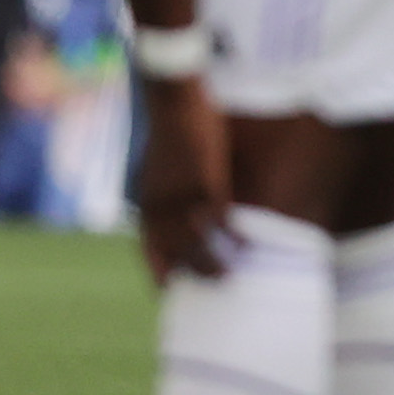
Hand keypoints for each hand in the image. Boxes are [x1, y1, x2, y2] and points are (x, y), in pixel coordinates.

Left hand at [134, 73, 232, 284]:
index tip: (170, 290)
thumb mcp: (154, 169)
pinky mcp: (206, 184)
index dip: (160, 272)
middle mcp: (161, 208)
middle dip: (194, 274)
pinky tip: (247, 242)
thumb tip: (171, 210)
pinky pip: (222, 220)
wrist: (172, 104)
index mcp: (146, 203)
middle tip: (212, 287)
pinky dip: (234, 234)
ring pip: (199, 244)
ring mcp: (183, 198)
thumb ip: (161, 193)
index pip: (149, 249)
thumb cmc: (167, 132)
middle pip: (177, 254)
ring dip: (214, 263)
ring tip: (230, 276)